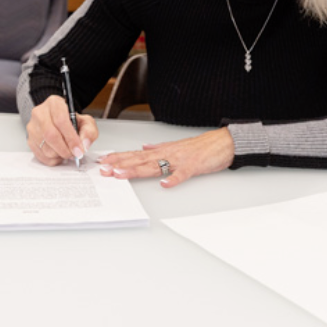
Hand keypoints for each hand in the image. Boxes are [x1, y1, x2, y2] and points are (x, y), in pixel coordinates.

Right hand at [27, 95, 99, 166]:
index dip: (71, 138)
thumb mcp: (85, 121)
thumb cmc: (71, 121)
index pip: (60, 120)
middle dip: (65, 149)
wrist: (58, 121)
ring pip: (45, 148)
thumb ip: (89, 132)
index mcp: (54, 103)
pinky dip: (53, 159)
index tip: (79, 149)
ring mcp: (32, 127)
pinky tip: (59, 153)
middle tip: (74, 154)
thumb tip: (84, 145)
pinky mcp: (29, 140)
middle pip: (50, 135)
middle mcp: (40, 113)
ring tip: (67, 151)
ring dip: (59, 155)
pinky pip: (41, 156)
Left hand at [98, 128, 234, 187]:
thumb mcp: (175, 145)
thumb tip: (144, 147)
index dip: (119, 158)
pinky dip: (174, 179)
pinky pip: (182, 174)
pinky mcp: (193, 166)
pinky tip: (165, 184)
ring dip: (138, 170)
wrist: (222, 142)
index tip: (104, 161)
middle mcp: (167, 154)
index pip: (136, 154)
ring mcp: (179, 160)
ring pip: (155, 166)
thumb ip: (158, 148)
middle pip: (140, 160)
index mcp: (161, 151)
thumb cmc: (199, 146)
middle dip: (121, 164)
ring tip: (122, 174)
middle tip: (104, 169)